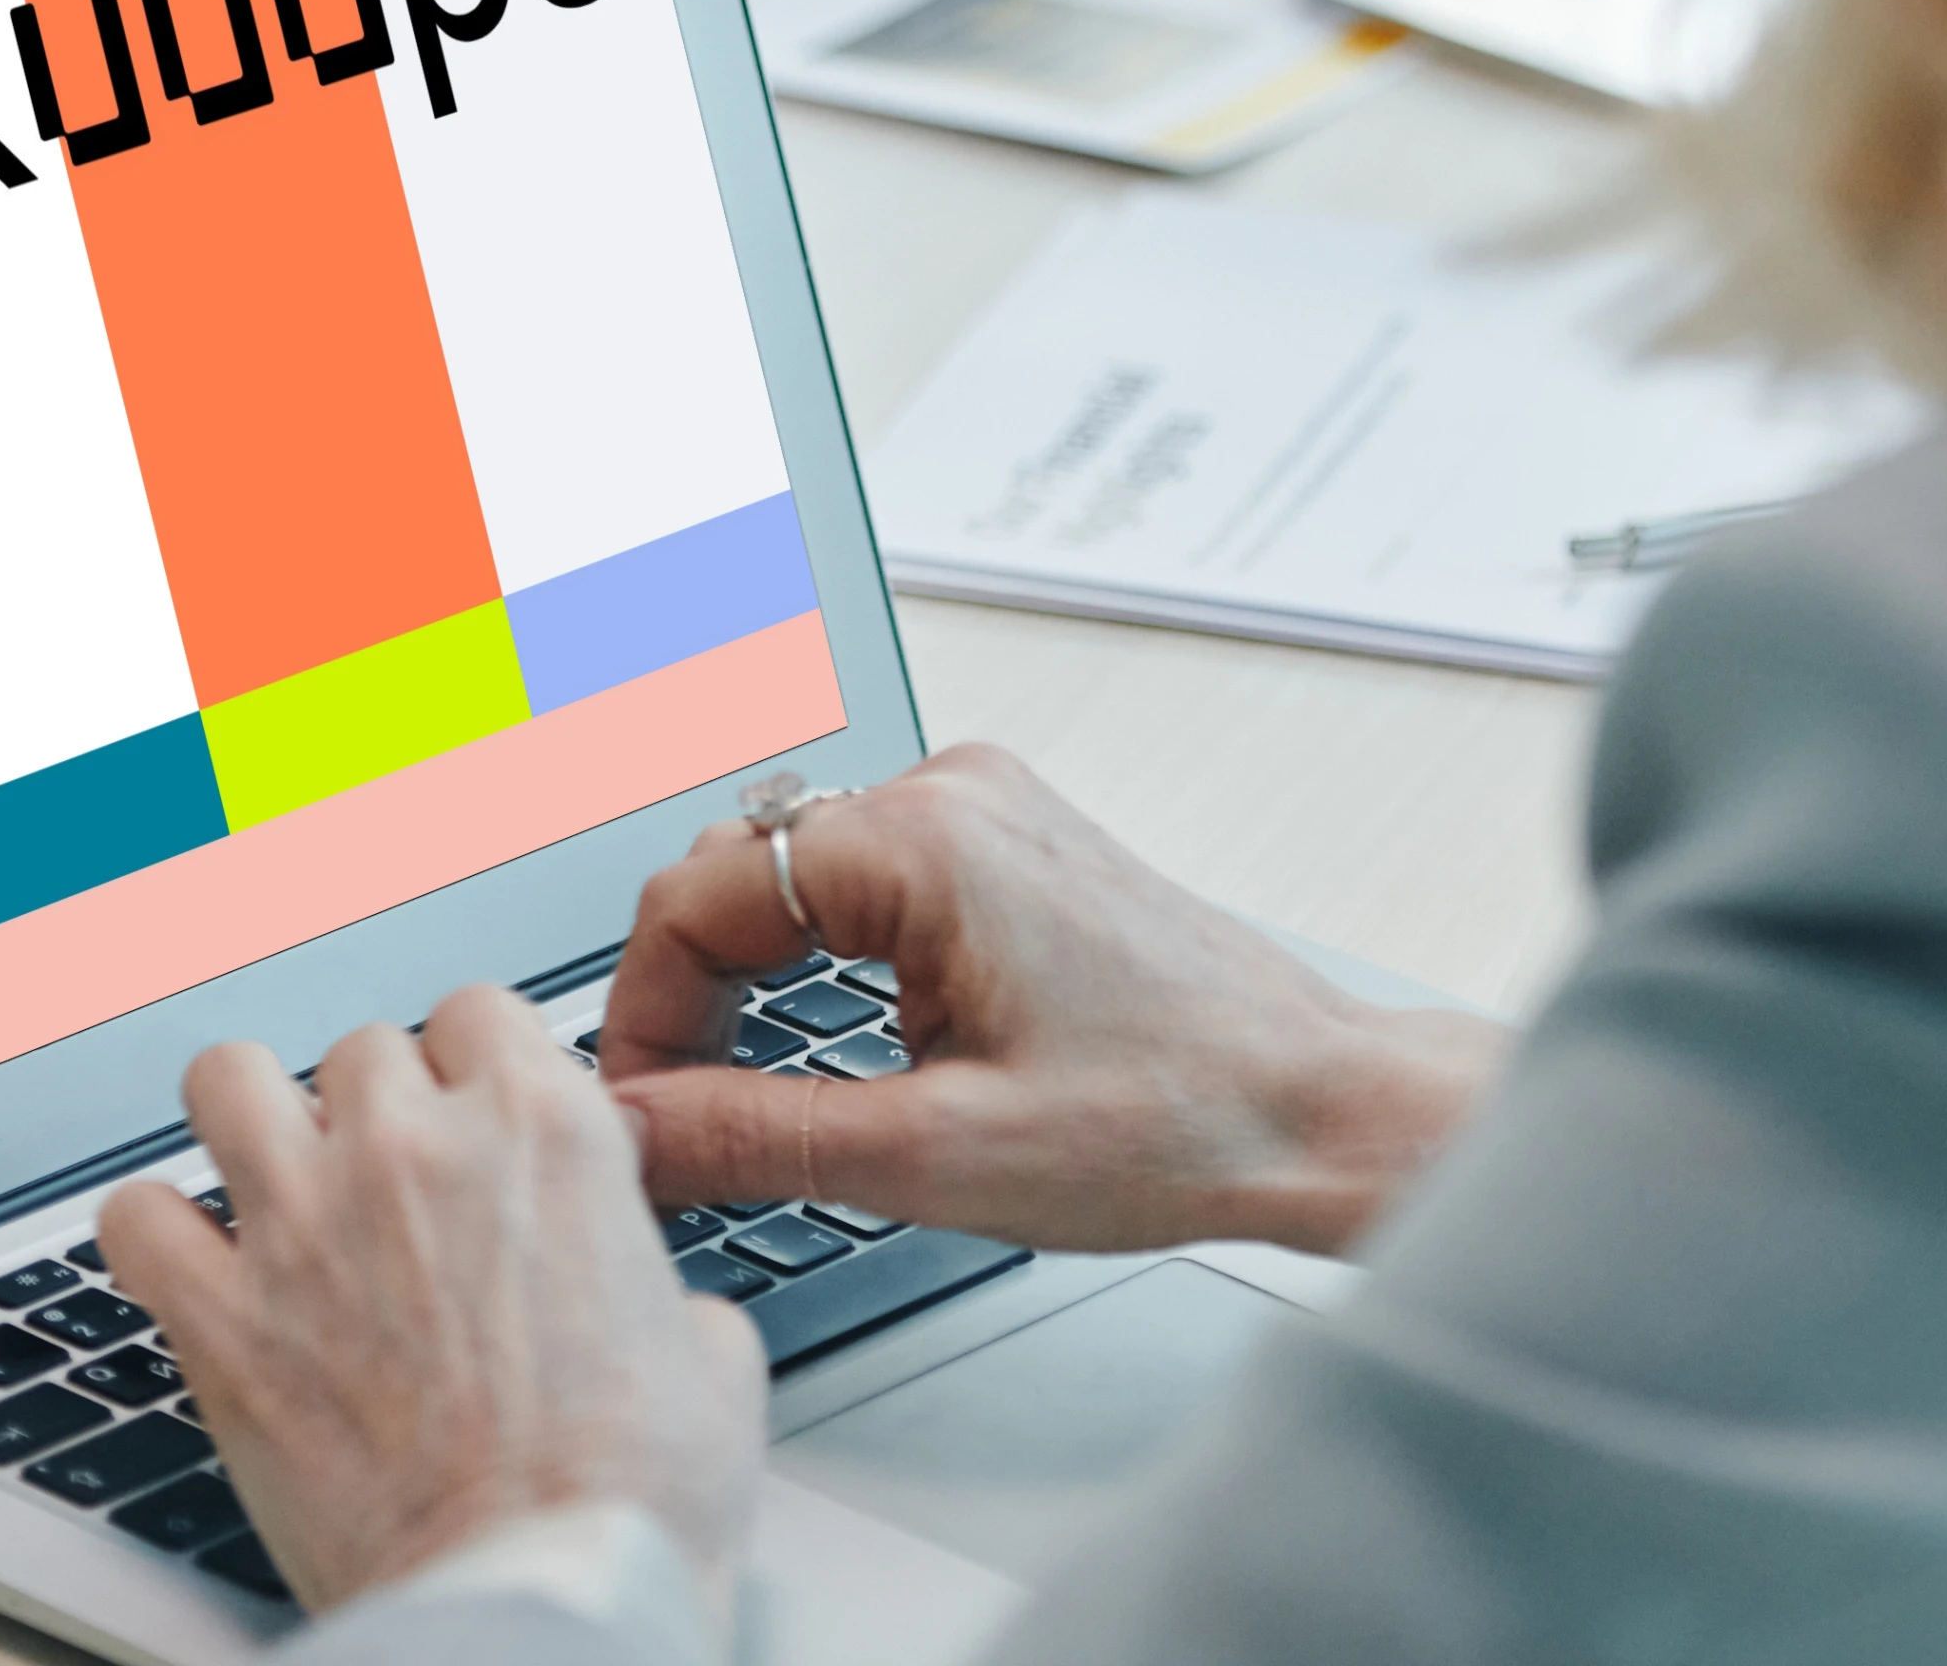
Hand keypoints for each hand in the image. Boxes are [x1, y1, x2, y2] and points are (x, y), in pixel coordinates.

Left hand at [106, 987, 762, 1616]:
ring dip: (252, 1123)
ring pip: (228, 1080)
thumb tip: (654, 1300)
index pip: (477, 1012)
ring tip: (274, 1181)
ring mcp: (303, 1226)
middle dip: (375, 1110)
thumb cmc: (628, 1500)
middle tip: (391, 1187)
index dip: (476, 1072)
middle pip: (360, 1048)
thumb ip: (659, 1281)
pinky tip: (192, 1267)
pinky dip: (156, 1234)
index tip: (474, 1121)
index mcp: (543, 1132)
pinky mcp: (220, 1323)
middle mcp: (412, 1150)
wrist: (540, 1599)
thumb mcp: (709, 1355)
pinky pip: (134, 1216)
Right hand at [600, 746, 1505, 1259]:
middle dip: (690, 998)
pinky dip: (822, 968)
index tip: (638, 1109)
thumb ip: (754, 1135)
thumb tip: (630, 1131)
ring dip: (753, 984)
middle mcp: (954, 792)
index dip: (641, 1012)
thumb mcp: (935, 1153)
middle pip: (737, 874)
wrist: (1316, 1111)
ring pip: (795, 881)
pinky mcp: (1014, 852)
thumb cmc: (1177, 1119)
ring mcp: (988, 813)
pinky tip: (837, 1054)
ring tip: (750, 1101)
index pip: (695, 893)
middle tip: (681, 1121)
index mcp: (926, 837)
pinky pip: (863, 888)